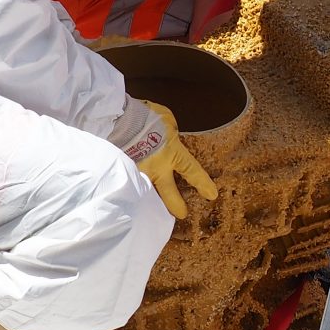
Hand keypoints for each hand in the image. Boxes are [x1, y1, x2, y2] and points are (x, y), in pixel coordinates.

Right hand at [110, 97, 218, 219]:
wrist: (117, 119)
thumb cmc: (145, 116)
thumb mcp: (166, 119)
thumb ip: (171, 132)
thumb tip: (168, 137)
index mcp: (172, 154)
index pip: (192, 171)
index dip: (203, 184)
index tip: (212, 195)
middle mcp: (157, 169)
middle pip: (169, 194)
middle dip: (176, 205)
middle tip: (181, 214)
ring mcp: (138, 174)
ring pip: (147, 194)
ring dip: (151, 201)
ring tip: (152, 210)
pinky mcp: (122, 174)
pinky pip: (130, 184)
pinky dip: (132, 189)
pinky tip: (130, 196)